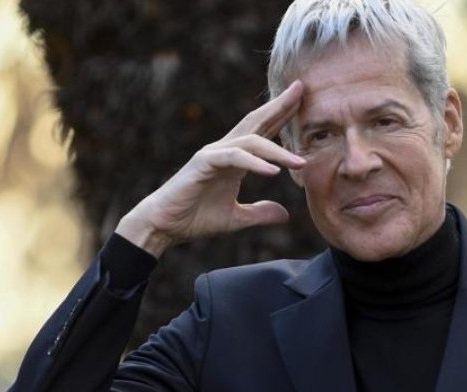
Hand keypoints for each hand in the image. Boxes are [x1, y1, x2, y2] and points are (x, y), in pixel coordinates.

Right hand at [116, 81, 305, 257]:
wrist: (164, 227)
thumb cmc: (194, 218)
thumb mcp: (237, 219)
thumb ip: (260, 214)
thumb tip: (285, 215)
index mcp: (236, 160)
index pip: (262, 132)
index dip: (281, 115)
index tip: (302, 100)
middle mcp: (226, 151)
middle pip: (256, 122)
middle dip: (280, 106)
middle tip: (301, 88)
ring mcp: (213, 154)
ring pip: (250, 142)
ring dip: (277, 151)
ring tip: (300, 162)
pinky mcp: (203, 163)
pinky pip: (233, 158)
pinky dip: (254, 163)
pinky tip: (272, 172)